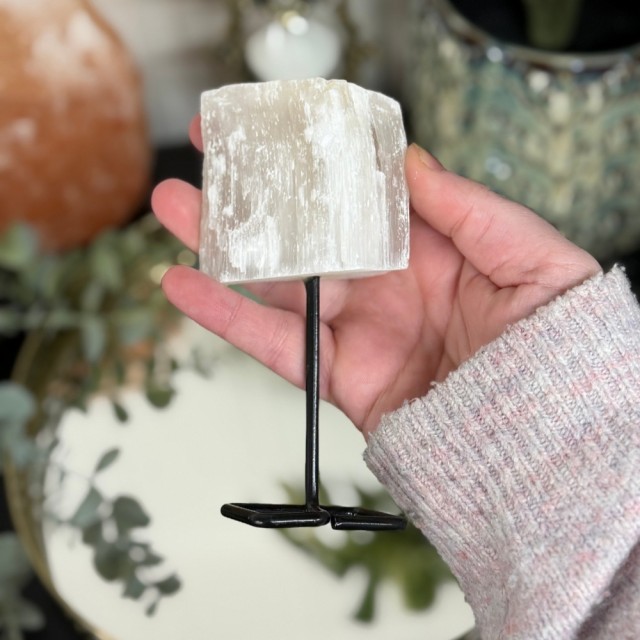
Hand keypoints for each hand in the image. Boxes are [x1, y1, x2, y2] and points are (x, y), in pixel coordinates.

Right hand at [152, 124, 599, 438]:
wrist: (542, 432)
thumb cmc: (551, 343)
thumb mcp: (530, 257)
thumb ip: (468, 207)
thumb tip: (411, 161)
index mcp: (424, 248)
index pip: (356, 195)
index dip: (316, 161)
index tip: (276, 130)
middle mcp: (379, 284)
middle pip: (303, 233)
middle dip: (254, 195)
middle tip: (210, 155)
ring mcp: (353, 329)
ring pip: (273, 282)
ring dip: (222, 245)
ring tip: (175, 208)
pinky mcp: (336, 377)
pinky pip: (273, 345)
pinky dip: (226, 318)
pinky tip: (186, 286)